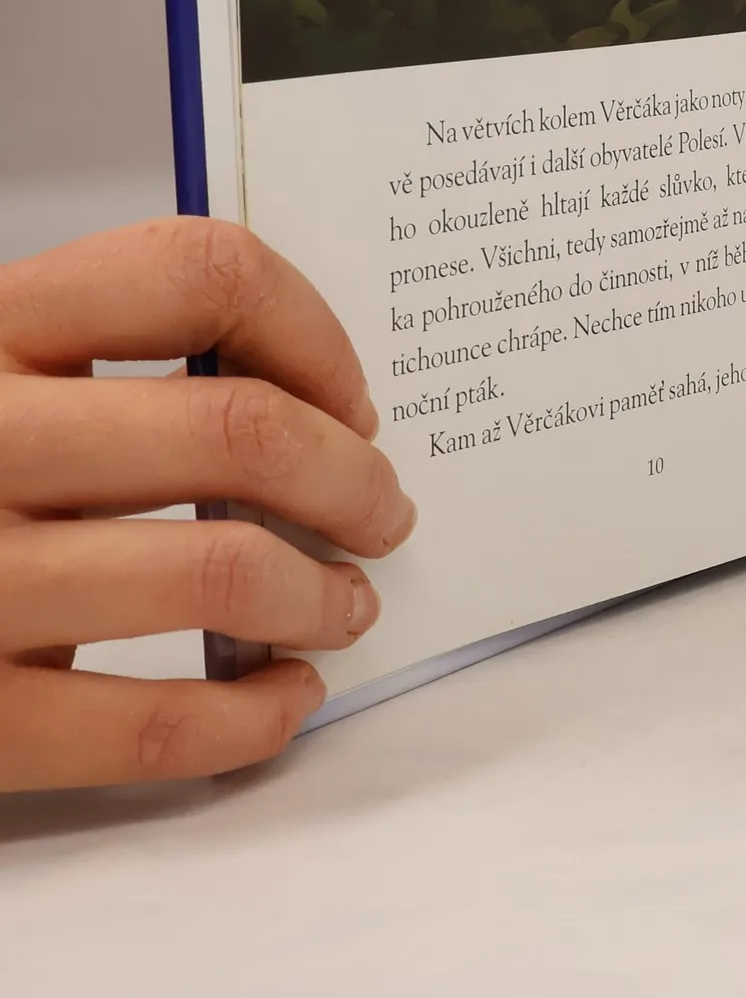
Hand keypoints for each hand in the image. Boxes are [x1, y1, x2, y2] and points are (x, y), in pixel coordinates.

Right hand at [0, 219, 414, 791]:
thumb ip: (111, 357)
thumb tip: (315, 405)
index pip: (199, 272)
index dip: (312, 332)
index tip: (349, 398)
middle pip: (238, 429)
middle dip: (352, 479)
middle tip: (382, 511)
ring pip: (217, 572)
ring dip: (322, 594)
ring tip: (348, 603)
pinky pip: (145, 726)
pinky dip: (250, 718)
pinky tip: (285, 698)